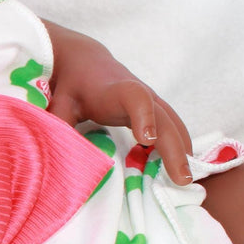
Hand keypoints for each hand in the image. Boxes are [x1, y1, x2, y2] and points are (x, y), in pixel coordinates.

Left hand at [42, 20, 193, 184]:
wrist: (84, 62)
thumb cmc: (71, 85)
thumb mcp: (59, 103)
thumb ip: (58, 125)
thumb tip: (56, 157)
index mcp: (114, 91)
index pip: (135, 98)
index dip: (144, 117)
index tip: (147, 140)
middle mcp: (140, 93)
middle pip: (163, 118)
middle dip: (174, 148)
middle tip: (182, 179)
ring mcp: (151, 101)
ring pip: (173, 124)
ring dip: (183, 151)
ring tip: (187, 182)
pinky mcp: (155, 109)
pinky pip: (173, 127)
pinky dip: (180, 146)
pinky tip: (183, 169)